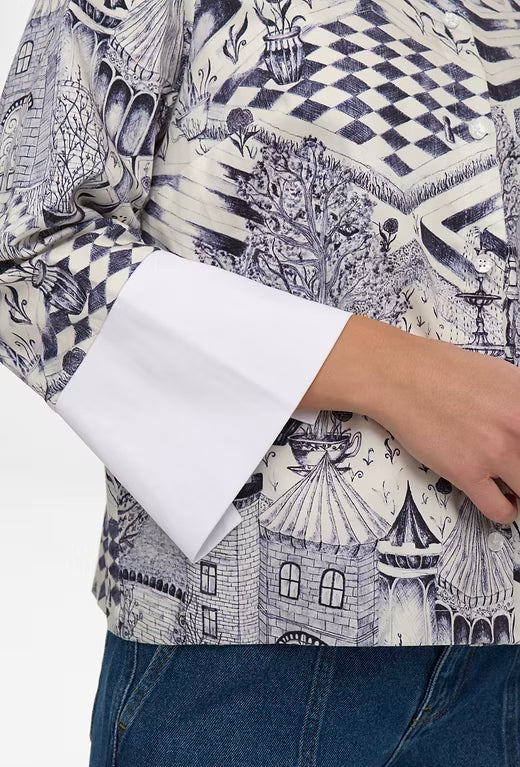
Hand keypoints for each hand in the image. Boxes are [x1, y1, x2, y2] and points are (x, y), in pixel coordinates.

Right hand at [300, 314, 519, 524]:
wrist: (399, 375)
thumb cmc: (443, 370)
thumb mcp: (502, 375)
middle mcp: (518, 425)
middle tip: (519, 470)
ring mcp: (495, 451)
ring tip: (515, 487)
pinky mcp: (467, 472)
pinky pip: (500, 510)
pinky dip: (506, 512)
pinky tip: (500, 500)